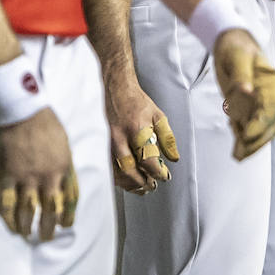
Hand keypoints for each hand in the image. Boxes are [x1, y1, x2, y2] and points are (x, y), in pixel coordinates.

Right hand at [0, 108, 78, 241]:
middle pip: (50, 210)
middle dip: (48, 227)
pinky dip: (8, 217)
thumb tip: (63, 179)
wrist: (22, 109)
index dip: (68, 215)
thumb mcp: (64, 143)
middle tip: (45, 237)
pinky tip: (9, 225)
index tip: (65, 226)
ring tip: (26, 235)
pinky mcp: (8, 175)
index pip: (70, 200)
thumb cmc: (44, 121)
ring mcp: (27, 178)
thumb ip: (64, 163)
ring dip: (28, 226)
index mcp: (64, 168)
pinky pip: (8, 202)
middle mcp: (48, 177)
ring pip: (29, 210)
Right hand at [104, 71, 178, 193]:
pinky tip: (127, 179)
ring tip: (142, 186)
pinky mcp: (101, 144)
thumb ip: (167, 138)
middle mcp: (119, 137)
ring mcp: (107, 141)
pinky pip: (108, 167)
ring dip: (130, 184)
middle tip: (152, 186)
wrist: (114, 88)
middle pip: (130, 170)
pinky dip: (119, 177)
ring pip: (117, 172)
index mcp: (136, 129)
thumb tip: (173, 158)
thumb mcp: (158, 116)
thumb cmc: (136, 101)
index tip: (164, 176)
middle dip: (143, 183)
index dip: (158, 173)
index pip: (147, 160)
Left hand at [212, 29, 274, 160]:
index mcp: (270, 82)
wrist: (232, 42)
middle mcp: (270, 94)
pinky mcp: (250, 106)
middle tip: (242, 151)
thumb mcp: (236, 57)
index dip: (262, 123)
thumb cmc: (235, 48)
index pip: (272, 107)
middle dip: (259, 138)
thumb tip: (247, 91)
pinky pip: (251, 124)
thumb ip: (241, 75)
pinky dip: (245, 138)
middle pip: (272, 122)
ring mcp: (261, 102)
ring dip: (253, 143)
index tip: (247, 134)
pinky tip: (237, 149)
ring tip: (238, 155)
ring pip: (264, 127)